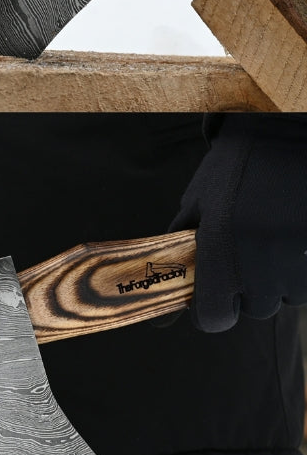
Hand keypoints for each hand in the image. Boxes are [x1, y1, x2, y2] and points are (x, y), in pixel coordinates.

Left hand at [170, 115, 306, 331]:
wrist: (285, 138)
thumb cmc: (235, 169)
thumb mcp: (198, 202)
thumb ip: (179, 248)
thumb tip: (161, 293)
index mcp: (219, 247)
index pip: (214, 317)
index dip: (212, 311)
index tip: (214, 297)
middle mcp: (260, 260)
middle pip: (254, 309)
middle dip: (248, 289)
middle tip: (246, 252)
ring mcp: (297, 262)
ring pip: (286, 296)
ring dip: (278, 278)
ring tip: (271, 235)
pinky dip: (301, 267)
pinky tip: (292, 234)